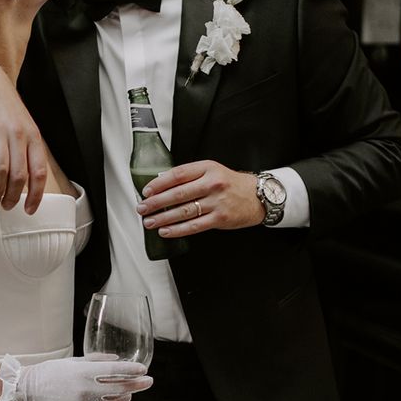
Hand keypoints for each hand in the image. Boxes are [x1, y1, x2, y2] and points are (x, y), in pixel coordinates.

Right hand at [0, 57, 47, 212]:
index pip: (39, 172)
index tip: (29, 210)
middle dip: (13, 198)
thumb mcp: (23, 124)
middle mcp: (18, 134)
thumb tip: (29, 181)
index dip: (36, 195)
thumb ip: (27, 148)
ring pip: (1, 172)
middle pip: (19, 176)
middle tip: (6, 207)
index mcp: (33, 135)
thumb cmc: (4, 106)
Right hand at [14, 357, 152, 400]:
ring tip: (130, 391)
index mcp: (84, 371)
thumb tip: (115, 360)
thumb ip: (96, 360)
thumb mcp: (73, 361)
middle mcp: (86, 389)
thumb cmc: (50, 373)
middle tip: (148, 381)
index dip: (133, 370)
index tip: (144, 369)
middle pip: (120, 388)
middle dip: (137, 384)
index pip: (116, 371)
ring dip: (125, 396)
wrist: (29, 392)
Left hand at [136, 160, 263, 236]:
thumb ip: (189, 175)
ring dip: (163, 218)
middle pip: (177, 194)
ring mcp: (217, 202)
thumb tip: (161, 182)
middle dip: (156, 203)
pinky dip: (177, 230)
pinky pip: (194, 226)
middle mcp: (212, 184)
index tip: (146, 191)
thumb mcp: (211, 170)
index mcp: (207, 168)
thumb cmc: (230, 183)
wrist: (258, 196)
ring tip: (150, 222)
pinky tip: (165, 231)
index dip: (159, 183)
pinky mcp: (220, 218)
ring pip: (183, 211)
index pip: (177, 174)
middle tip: (142, 208)